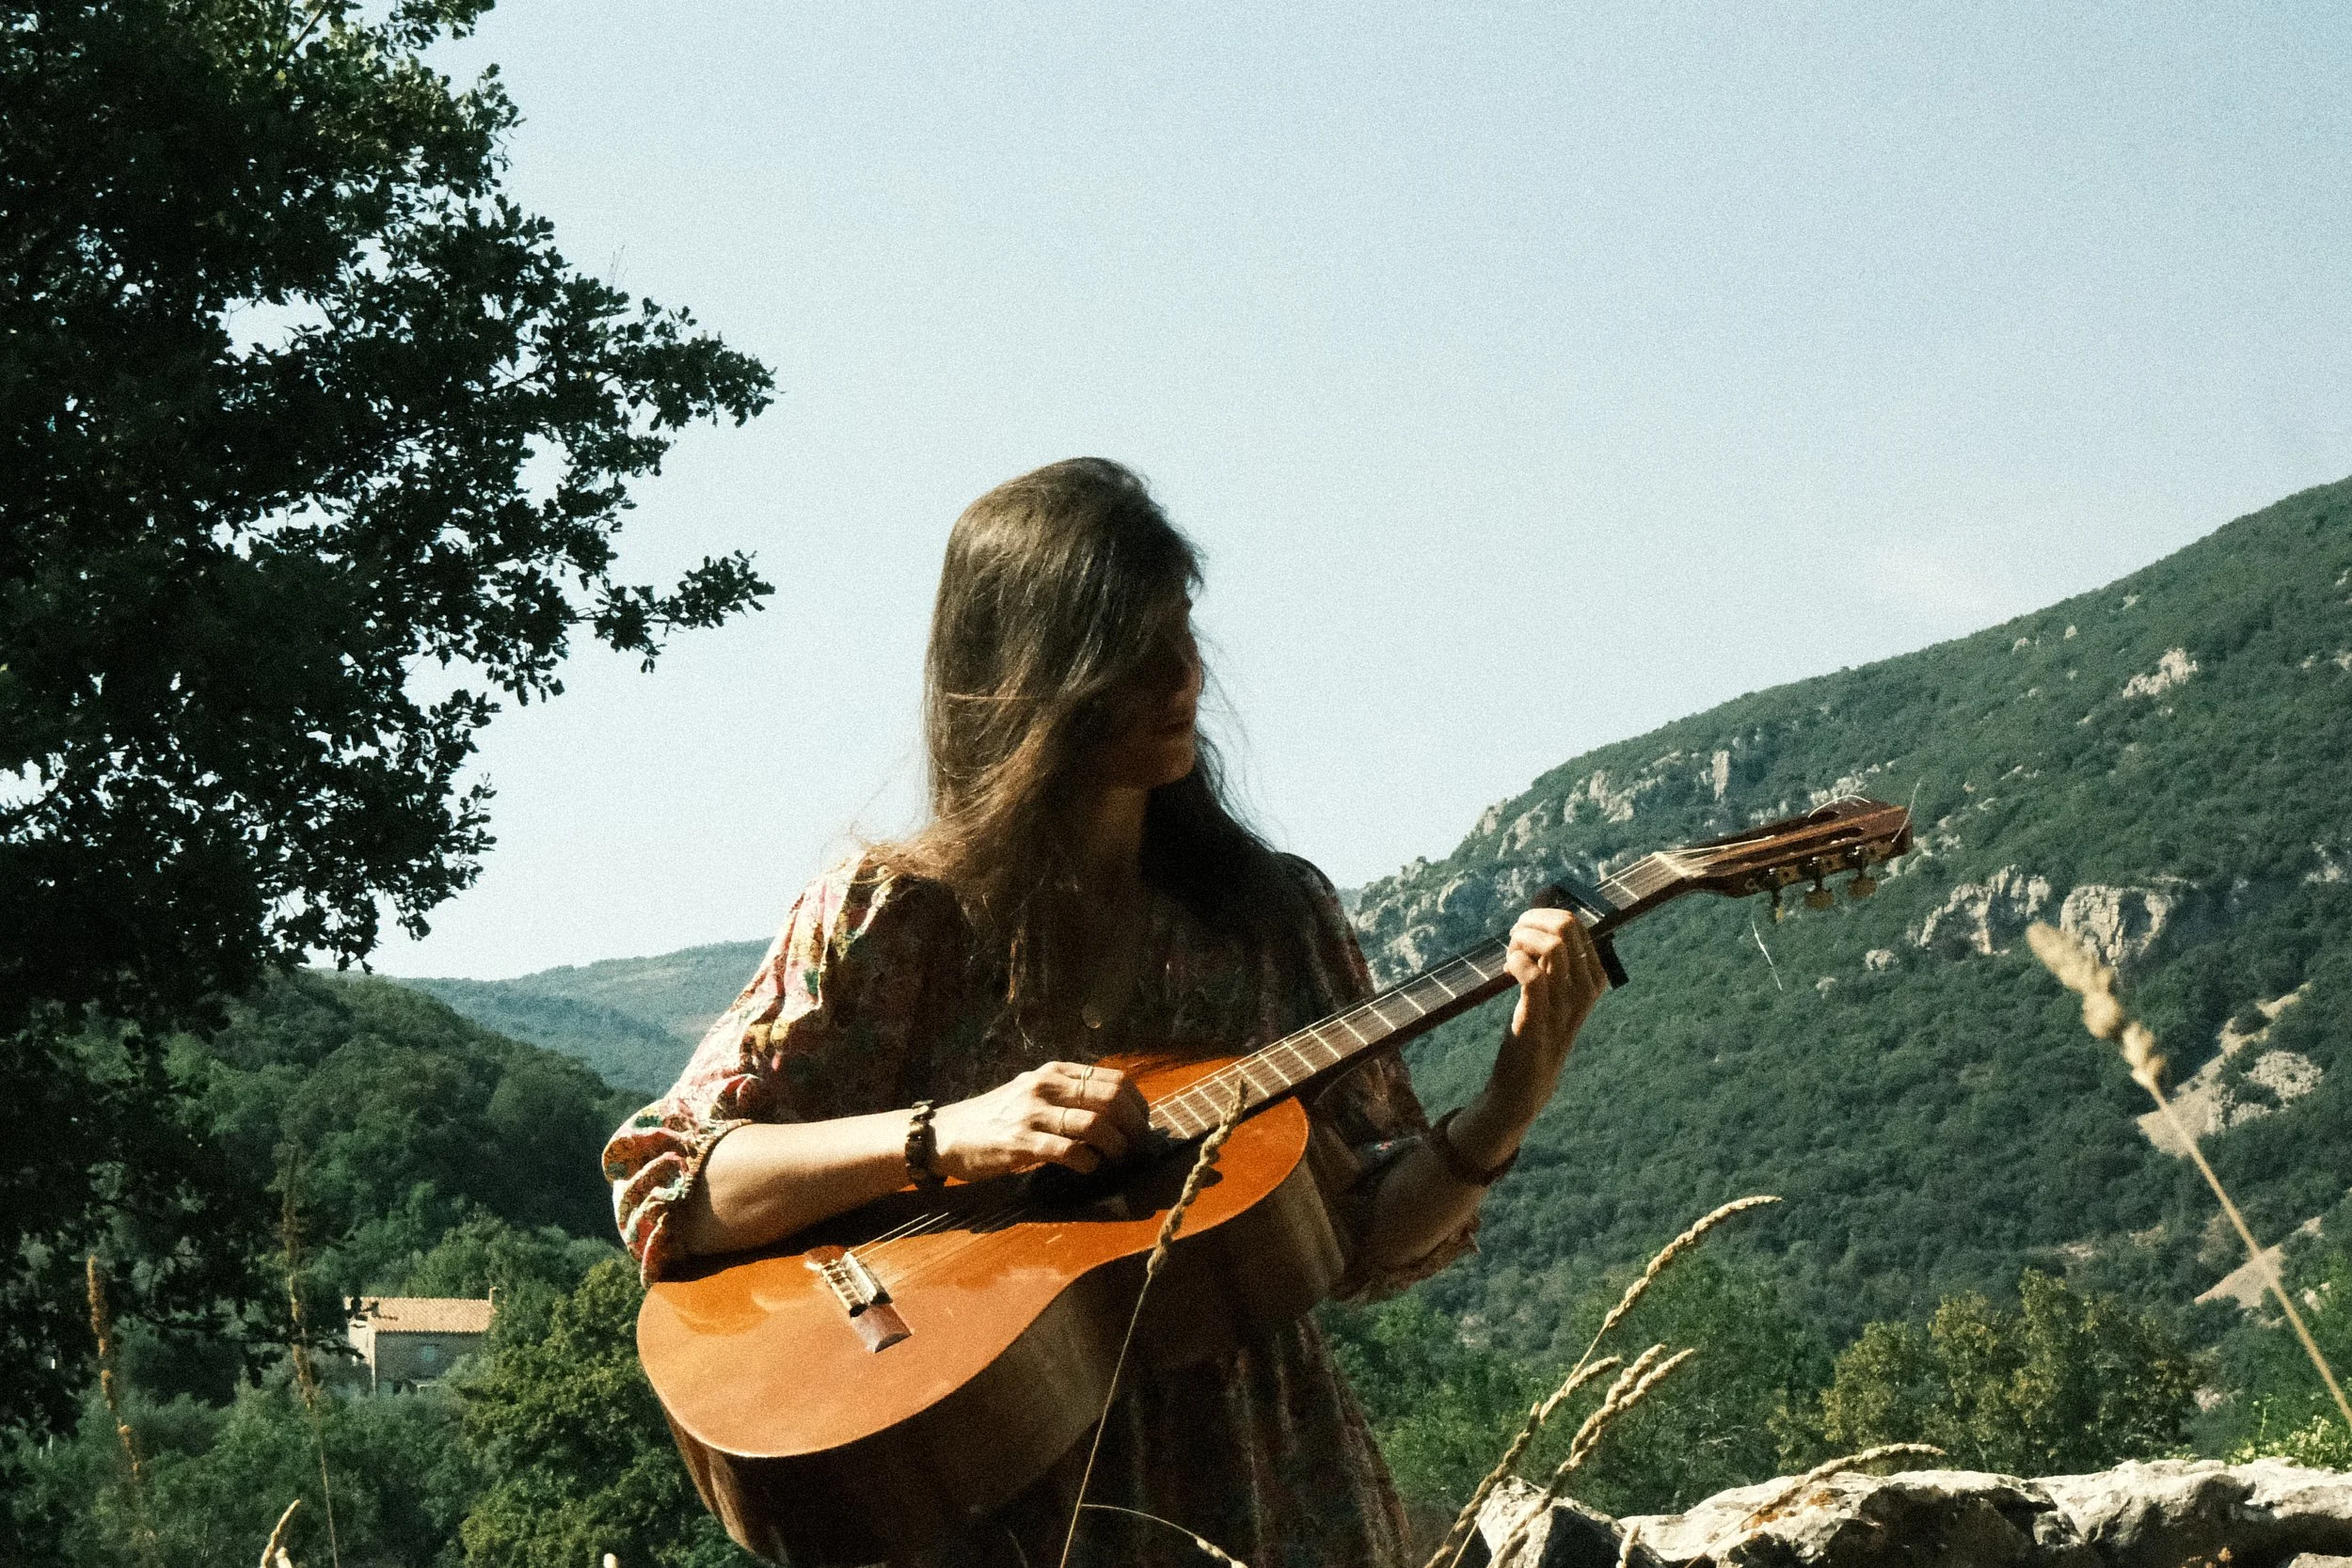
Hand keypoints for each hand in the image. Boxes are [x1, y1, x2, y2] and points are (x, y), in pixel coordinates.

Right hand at [931, 1061, 1151, 1179]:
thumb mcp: (1034, 1092)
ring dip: (1116, 1146)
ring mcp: (1032, 1113)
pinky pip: (1068, 1151)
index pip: (1114, 1079)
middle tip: (1138, 1147)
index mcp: (1055, 1071)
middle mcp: (1046, 1086)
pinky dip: (1088, 1162)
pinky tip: (1089, 1168)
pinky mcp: (1021, 1142)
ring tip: (1117, 1159)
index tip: (1144, 1125)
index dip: (1138, 1104)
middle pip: (1110, 1099)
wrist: (948, 1133)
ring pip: (1094, 1124)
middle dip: (1134, 1126)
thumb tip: (1118, 1112)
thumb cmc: (997, 1116)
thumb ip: (1069, 1095)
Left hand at [1493, 907, 1608, 1109]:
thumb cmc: (1538, 1024)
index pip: (1576, 923)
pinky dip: (1514, 961)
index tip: (1522, 932)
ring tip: (1510, 951)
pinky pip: (1531, 973)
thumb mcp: (1552, 982)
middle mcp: (1586, 988)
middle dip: (1531, 920)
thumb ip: (1551, 944)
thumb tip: (1545, 893)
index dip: (1542, 915)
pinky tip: (1506, 969)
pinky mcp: (1539, 1016)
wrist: (1527, 1079)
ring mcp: (1566, 1003)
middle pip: (1566, 925)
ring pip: (1552, 943)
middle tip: (1513, 938)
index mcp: (1595, 976)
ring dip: (1521, 937)